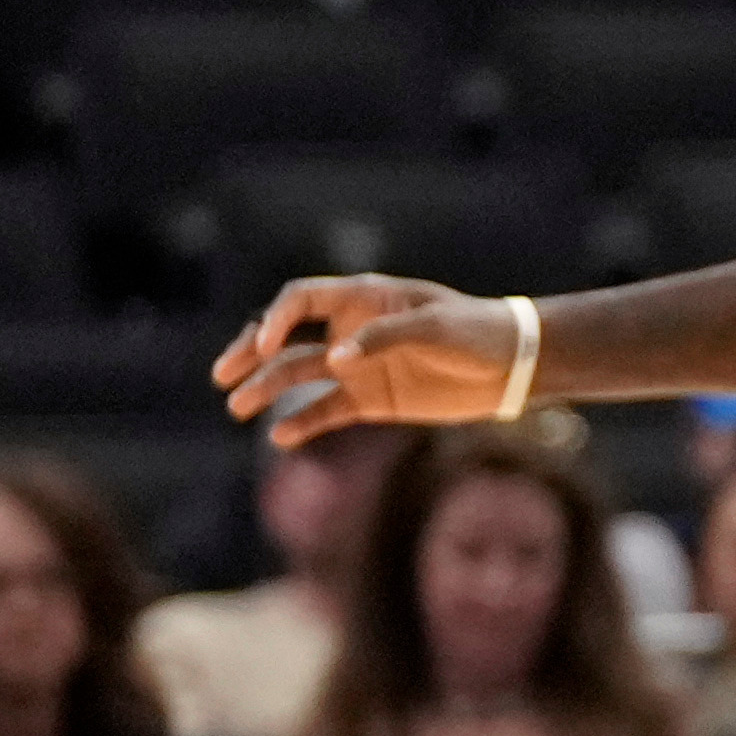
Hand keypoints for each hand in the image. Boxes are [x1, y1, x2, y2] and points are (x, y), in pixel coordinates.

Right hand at [215, 273, 516, 443]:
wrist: (513, 367)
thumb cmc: (478, 332)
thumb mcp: (437, 326)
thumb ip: (385, 338)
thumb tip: (336, 358)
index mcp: (363, 298)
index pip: (302, 300)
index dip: (278, 319)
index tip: (267, 345)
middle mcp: (351, 330)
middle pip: (287, 339)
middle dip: (251, 354)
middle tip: (222, 374)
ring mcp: (358, 366)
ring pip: (300, 376)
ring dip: (267, 389)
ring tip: (238, 407)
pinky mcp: (372, 399)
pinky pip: (328, 411)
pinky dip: (304, 423)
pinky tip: (281, 436)